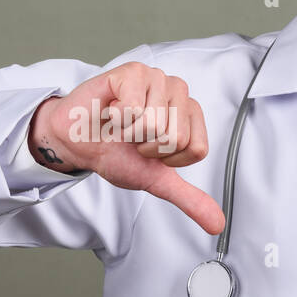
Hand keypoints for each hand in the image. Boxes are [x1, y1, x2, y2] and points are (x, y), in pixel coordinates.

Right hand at [27, 62, 225, 235]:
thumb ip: (188, 198)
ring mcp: (156, 78)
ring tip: (121, 124)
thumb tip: (217, 224)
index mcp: (190, 114)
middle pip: (175, 137)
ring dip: (130, 133)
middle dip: (146, 147)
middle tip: (132, 138)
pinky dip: (117, 118)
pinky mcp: (133, 72)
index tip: (149, 150)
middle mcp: (178, 92)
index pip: (196, 149)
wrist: (78, 142)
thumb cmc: (116, 153)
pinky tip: (111, 111)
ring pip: (154, 123)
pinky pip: (133, 106)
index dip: (167, 159)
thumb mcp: (156, 180)